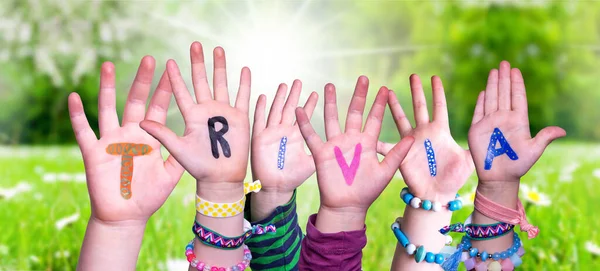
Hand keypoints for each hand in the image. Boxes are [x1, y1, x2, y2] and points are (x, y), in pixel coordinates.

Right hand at [68, 56, 183, 223]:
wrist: (126, 217)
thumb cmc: (149, 197)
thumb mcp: (170, 175)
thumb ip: (179, 156)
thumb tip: (195, 138)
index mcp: (149, 138)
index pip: (158, 108)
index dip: (164, 90)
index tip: (172, 70)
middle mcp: (130, 134)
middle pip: (135, 101)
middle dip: (142, 81)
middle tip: (149, 58)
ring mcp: (111, 141)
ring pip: (108, 108)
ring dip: (108, 87)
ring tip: (108, 64)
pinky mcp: (94, 152)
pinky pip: (83, 131)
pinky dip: (78, 115)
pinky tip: (74, 97)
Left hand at [140, 42, 250, 197]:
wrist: (221, 179)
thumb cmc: (198, 167)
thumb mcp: (178, 149)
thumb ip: (162, 134)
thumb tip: (141, 122)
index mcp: (191, 116)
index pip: (181, 92)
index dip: (175, 77)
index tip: (168, 61)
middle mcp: (206, 111)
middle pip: (202, 81)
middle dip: (199, 63)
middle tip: (195, 44)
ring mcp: (224, 113)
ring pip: (222, 84)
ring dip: (221, 67)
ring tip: (218, 49)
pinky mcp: (240, 118)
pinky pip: (242, 97)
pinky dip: (244, 84)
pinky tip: (244, 69)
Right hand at [251, 80, 317, 192]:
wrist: (275, 188)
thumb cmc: (293, 178)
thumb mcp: (312, 163)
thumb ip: (323, 153)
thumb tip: (343, 150)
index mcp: (297, 135)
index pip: (304, 115)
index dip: (310, 104)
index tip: (317, 92)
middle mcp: (284, 131)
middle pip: (290, 108)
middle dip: (295, 95)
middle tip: (299, 81)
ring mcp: (271, 133)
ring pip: (275, 110)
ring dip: (279, 98)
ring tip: (284, 85)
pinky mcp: (260, 138)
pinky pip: (260, 120)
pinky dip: (260, 109)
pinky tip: (263, 96)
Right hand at [296, 76, 413, 231]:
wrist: (347, 207)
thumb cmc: (367, 192)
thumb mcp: (386, 172)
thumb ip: (398, 154)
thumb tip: (414, 137)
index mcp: (368, 143)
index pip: (374, 119)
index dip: (379, 104)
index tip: (385, 88)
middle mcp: (352, 140)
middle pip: (355, 112)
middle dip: (359, 96)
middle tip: (363, 78)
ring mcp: (336, 145)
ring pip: (332, 118)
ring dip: (330, 102)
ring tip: (329, 85)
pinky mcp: (321, 153)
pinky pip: (311, 136)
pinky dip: (305, 123)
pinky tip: (300, 110)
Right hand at [378, 75, 472, 201]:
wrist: (437, 194)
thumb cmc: (454, 178)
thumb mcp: (469, 159)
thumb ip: (474, 144)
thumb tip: (487, 131)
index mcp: (440, 131)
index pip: (439, 106)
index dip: (437, 92)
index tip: (435, 77)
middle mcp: (424, 133)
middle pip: (419, 107)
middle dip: (416, 91)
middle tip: (413, 75)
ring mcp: (411, 142)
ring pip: (401, 119)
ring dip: (394, 106)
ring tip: (386, 91)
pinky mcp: (401, 154)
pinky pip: (386, 146)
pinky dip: (378, 140)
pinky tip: (369, 131)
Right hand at [468, 61, 565, 185]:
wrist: (498, 177)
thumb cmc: (517, 165)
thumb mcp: (533, 151)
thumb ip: (544, 138)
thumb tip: (562, 131)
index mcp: (518, 121)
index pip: (517, 97)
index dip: (517, 84)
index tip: (516, 70)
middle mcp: (504, 118)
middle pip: (504, 94)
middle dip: (504, 78)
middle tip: (504, 63)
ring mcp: (490, 123)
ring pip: (492, 98)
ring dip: (492, 84)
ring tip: (494, 71)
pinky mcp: (476, 129)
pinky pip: (479, 111)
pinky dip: (481, 101)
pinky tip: (483, 91)